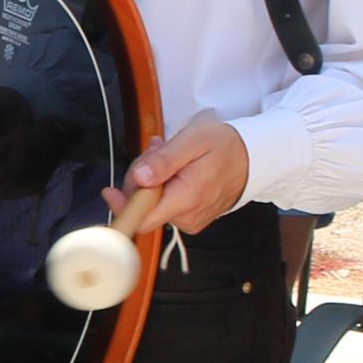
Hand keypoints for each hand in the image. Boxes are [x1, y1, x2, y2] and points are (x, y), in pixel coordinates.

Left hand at [111, 112, 249, 235]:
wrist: (253, 157)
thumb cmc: (224, 146)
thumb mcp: (192, 142)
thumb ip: (164, 161)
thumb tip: (138, 178)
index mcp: (186, 199)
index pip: (142, 218)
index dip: (122, 205)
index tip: (109, 191)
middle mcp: (187, 217)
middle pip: (144, 206)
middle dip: (141, 177)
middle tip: (156, 150)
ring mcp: (190, 220)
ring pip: (153, 204)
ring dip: (153, 179)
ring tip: (169, 155)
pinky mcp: (191, 218)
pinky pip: (166, 204)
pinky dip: (164, 185)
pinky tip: (175, 167)